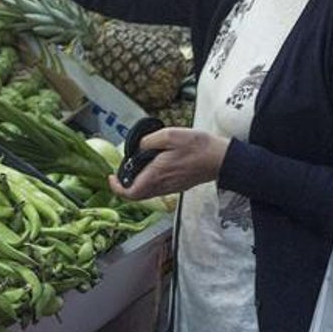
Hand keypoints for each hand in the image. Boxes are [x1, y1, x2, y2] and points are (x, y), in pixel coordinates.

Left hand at [109, 128, 230, 200]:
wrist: (222, 159)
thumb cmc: (198, 146)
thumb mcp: (170, 135)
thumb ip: (148, 141)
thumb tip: (136, 147)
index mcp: (156, 174)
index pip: (131, 193)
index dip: (116, 188)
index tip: (110, 177)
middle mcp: (162, 185)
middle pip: (136, 196)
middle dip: (123, 187)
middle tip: (119, 173)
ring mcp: (170, 188)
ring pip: (146, 194)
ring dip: (135, 184)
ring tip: (132, 168)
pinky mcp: (177, 186)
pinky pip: (156, 190)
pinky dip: (147, 183)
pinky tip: (149, 168)